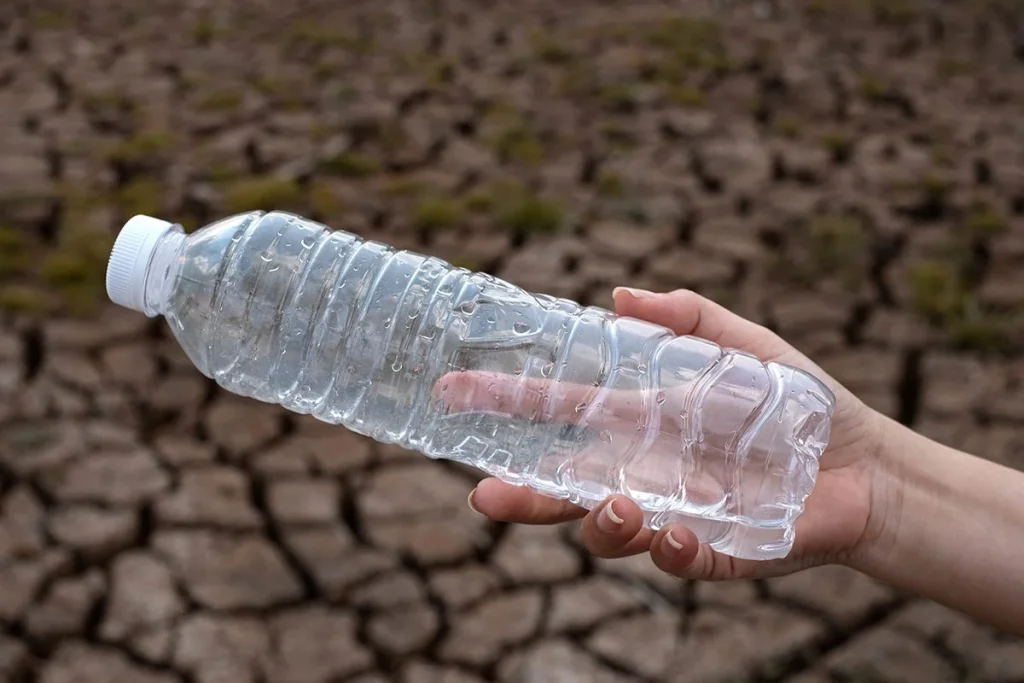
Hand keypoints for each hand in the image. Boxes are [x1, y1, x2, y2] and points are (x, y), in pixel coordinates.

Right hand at [466, 287, 887, 580]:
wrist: (868, 465)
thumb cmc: (803, 404)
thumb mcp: (747, 347)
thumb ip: (692, 320)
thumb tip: (622, 296)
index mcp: (643, 422)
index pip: (560, 413)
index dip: (506, 403)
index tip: (453, 393)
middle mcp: (646, 471)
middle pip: (565, 489)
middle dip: (522, 497)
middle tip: (487, 497)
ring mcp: (676, 513)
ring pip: (610, 533)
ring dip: (601, 525)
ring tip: (624, 507)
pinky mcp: (715, 551)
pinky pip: (677, 562)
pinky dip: (667, 553)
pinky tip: (673, 535)